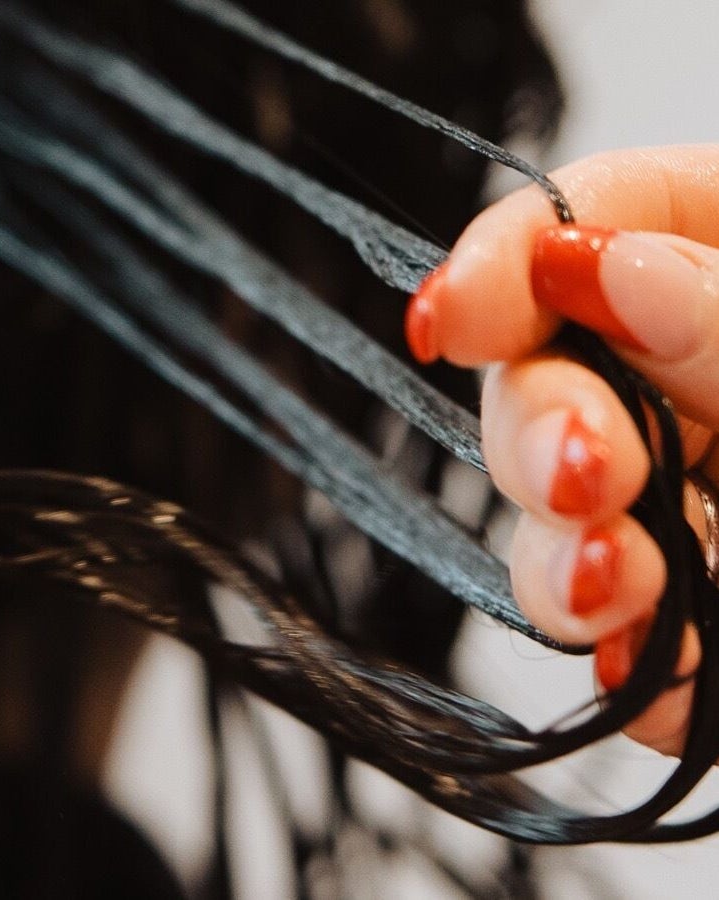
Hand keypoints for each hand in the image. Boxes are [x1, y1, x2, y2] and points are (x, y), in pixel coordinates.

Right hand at [402, 145, 718, 754]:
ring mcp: (689, 507)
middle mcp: (699, 385)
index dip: (502, 261)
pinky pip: (624, 658)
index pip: (594, 218)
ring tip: (615, 592)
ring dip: (561, 567)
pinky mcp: (696, 629)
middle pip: (545, 382)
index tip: (447, 323)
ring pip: (557, 531)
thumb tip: (608, 269)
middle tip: (587, 474)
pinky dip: (636, 679)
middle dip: (536, 434)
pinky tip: (659, 675)